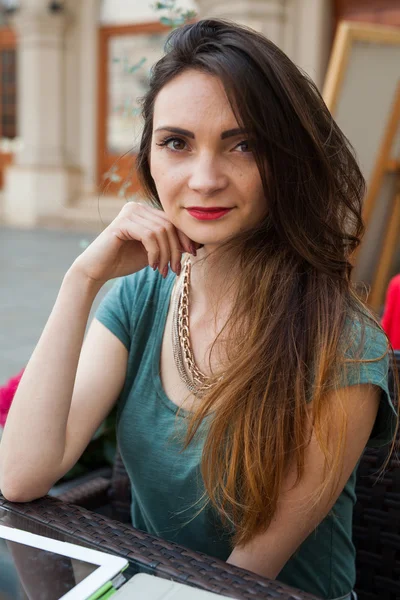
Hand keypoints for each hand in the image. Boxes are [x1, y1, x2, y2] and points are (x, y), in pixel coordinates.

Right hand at [71, 202, 198, 284]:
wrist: (97, 270)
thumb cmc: (124, 261)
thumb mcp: (154, 251)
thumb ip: (170, 244)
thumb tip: (197, 243)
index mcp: (145, 211)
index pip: (173, 220)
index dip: (186, 237)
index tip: (192, 255)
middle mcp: (137, 207)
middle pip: (169, 225)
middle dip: (176, 250)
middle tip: (175, 270)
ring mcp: (128, 212)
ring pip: (161, 231)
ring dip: (166, 255)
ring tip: (162, 271)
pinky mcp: (122, 223)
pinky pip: (149, 236)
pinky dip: (155, 253)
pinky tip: (151, 266)